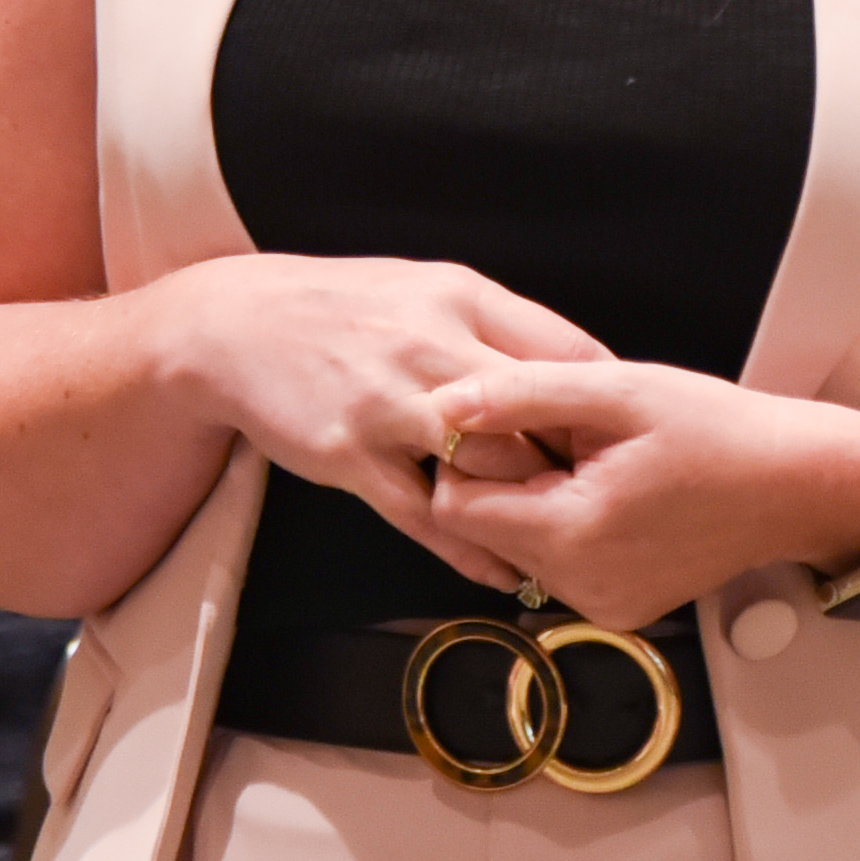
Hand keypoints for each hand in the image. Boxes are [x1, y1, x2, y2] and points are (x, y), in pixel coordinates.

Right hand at [144, 254, 609, 587]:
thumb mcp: (427, 289)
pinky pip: (429, 517)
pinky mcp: (352, 456)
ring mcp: (390, 405)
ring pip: (490, 467)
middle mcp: (432, 348)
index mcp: (462, 299)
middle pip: (539, 414)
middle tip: (610, 501)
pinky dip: (473, 551)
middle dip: (579, 464)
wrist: (233, 325)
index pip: (567, 352)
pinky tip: (505, 571)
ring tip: (565, 542)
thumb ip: (497, 324)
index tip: (625, 438)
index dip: (606, 402)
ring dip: (532, 511)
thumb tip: (574, 366)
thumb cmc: (342, 308)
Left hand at [419, 360, 859, 632]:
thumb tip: (446, 401)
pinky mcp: (618, 609)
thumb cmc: (720, 433)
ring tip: (601, 464)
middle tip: (570, 438)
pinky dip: (568, 525)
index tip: (519, 420)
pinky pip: (556, 564)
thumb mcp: (617, 390)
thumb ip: (521, 393)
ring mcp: (601, 606)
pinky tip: (616, 492)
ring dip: (538, 499)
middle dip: (508, 477)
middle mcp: (579, 588)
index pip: (453, 505)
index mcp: (571, 536)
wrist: (797, 485)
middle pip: (482, 529)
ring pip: (516, 546)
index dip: (472, 453)